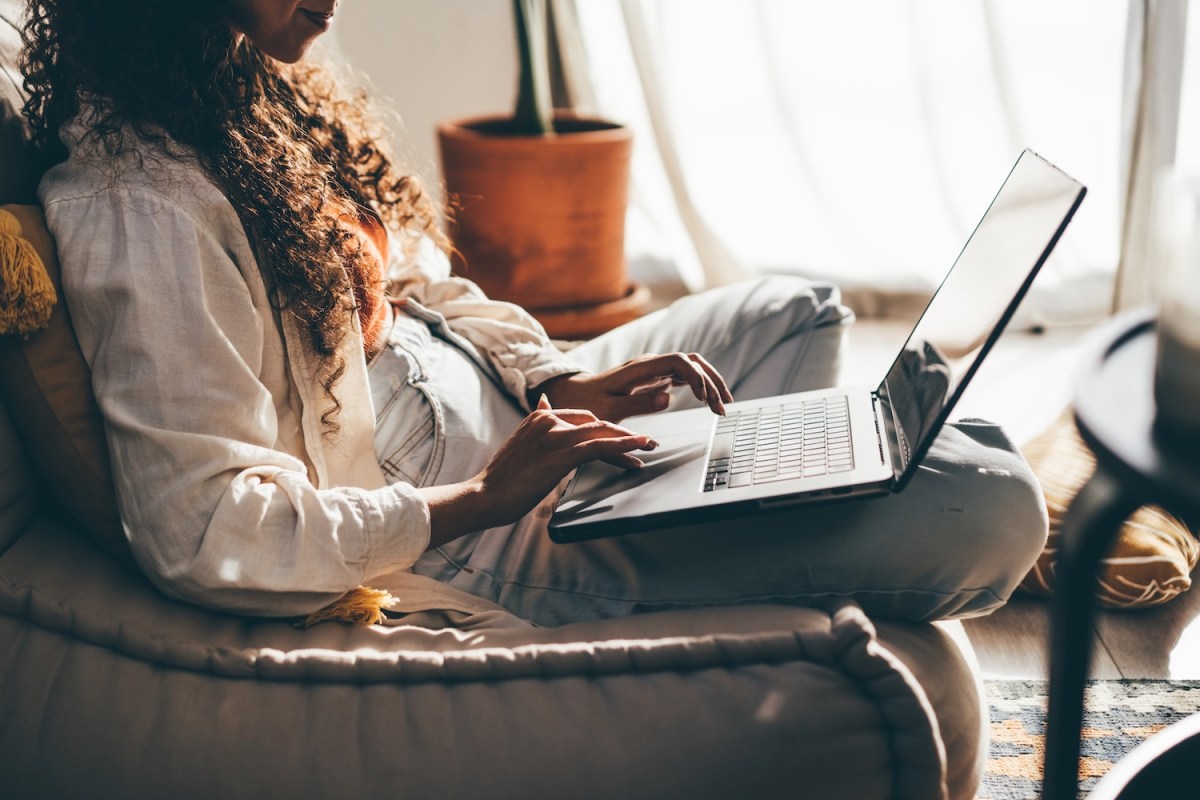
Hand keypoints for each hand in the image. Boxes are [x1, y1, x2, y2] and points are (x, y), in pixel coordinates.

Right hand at [421, 396, 658, 542]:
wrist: (485, 495)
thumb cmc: (502, 478)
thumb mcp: (520, 441)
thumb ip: (535, 422)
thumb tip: (542, 401)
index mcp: (539, 416)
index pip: (580, 416)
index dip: (603, 426)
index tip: (620, 434)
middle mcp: (548, 419)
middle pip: (595, 421)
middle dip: (621, 430)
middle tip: (642, 440)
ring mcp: (556, 435)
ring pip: (602, 431)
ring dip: (629, 437)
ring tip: (648, 443)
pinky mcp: (563, 454)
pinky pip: (601, 445)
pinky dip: (623, 444)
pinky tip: (638, 446)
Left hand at [537, 352, 733, 421]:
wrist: (573, 395)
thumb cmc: (588, 402)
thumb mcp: (609, 408)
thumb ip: (638, 403)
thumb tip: (669, 397)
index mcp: (640, 368)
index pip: (678, 361)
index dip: (695, 377)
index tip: (703, 399)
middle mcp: (651, 364)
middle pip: (692, 362)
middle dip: (711, 382)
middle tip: (722, 408)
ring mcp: (655, 370)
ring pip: (692, 369)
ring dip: (710, 384)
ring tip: (722, 407)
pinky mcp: (656, 379)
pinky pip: (685, 378)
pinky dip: (701, 388)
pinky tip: (710, 401)